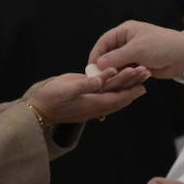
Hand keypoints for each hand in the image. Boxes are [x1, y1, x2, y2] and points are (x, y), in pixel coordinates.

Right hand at [28, 67, 149, 124]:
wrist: (39, 108)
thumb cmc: (51, 99)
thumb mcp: (68, 89)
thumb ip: (86, 85)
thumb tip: (103, 79)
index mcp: (93, 103)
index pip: (117, 98)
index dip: (130, 92)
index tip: (142, 86)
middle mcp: (95, 103)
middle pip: (119, 96)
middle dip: (132, 86)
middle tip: (145, 75)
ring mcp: (91, 101)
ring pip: (113, 93)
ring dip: (126, 84)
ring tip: (138, 75)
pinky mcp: (85, 96)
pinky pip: (104, 91)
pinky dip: (114, 85)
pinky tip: (118, 78)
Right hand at [88, 21, 183, 77]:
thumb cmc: (161, 46)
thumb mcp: (137, 50)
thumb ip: (116, 57)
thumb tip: (98, 63)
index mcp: (125, 31)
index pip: (104, 42)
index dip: (96, 54)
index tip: (91, 68)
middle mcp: (127, 41)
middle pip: (109, 54)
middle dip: (106, 66)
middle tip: (101, 78)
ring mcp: (134, 53)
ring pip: (118, 65)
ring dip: (117, 73)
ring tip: (115, 81)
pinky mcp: (140, 64)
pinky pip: (127, 71)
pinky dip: (126, 76)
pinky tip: (125, 82)